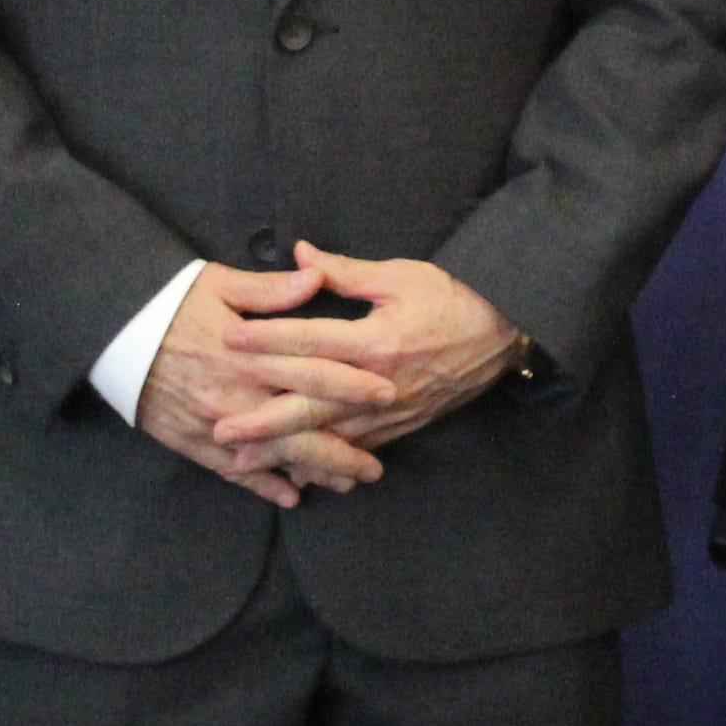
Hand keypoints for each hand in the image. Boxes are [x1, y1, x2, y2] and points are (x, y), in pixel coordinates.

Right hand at [134, 264, 376, 503]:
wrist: (113, 331)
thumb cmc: (171, 301)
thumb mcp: (222, 284)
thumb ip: (273, 289)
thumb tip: (318, 277)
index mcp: (251, 351)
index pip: (314, 370)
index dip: (353, 384)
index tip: (388, 395)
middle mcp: (238, 391)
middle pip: (301, 426)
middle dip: (343, 450)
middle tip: (377, 468)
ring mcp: (216, 420)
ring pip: (274, 455)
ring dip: (312, 473)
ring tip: (346, 484)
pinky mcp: (192, 439)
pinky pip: (234, 469)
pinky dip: (263, 485)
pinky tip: (291, 496)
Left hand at [214, 246, 524, 459]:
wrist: (503, 331)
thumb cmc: (451, 297)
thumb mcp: (400, 275)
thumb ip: (346, 271)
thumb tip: (299, 254)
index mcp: (376, 340)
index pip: (311, 343)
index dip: (267, 341)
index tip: (228, 341)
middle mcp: (379, 384)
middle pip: (310, 405)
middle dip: (263, 420)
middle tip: (221, 429)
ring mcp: (391, 410)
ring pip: (329, 436)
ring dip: (284, 450)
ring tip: (242, 460)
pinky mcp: (402, 425)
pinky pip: (357, 448)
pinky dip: (324, 461)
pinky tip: (296, 471)